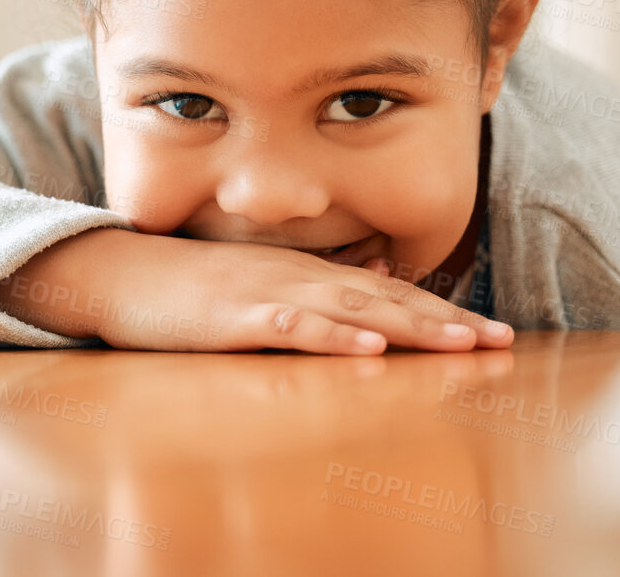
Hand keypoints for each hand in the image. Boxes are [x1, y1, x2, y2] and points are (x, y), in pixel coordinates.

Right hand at [0, 227, 512, 354]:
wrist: (119, 274)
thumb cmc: (188, 291)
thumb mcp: (258, 292)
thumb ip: (308, 298)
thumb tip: (362, 301)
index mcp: (308, 275)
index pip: (388, 291)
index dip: (442, 311)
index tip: (491, 332)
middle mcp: (300, 277)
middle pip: (386, 298)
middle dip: (446, 321)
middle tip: (500, 341)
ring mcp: (270, 294)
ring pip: (354, 309)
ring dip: (410, 325)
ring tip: (460, 344)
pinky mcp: (237, 316)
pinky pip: (294, 326)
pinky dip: (334, 334)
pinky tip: (368, 346)